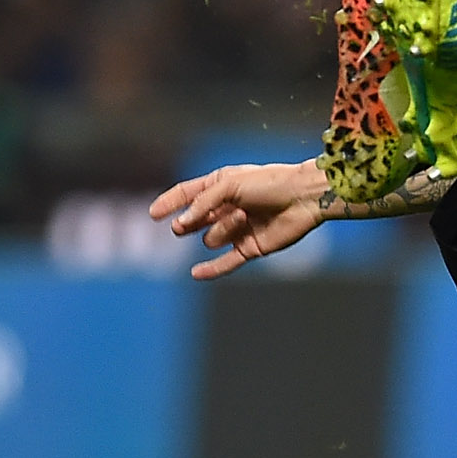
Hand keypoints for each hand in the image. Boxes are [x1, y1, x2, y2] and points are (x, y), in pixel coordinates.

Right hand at [149, 160, 329, 280]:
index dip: (169, 203)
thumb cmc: (269, 183)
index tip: (153, 214)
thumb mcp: (230, 184)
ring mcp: (238, 229)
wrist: (303, 198)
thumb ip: (202, 203)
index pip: (186, 195)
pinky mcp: (250, 248)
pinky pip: (226, 263)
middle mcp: (226, 208)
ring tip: (243, 217)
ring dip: (222, 229)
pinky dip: (212, 269)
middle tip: (186, 226)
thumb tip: (181, 224)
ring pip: (212, 238)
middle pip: (194, 221)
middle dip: (189, 223)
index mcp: (221, 186)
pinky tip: (195, 273)